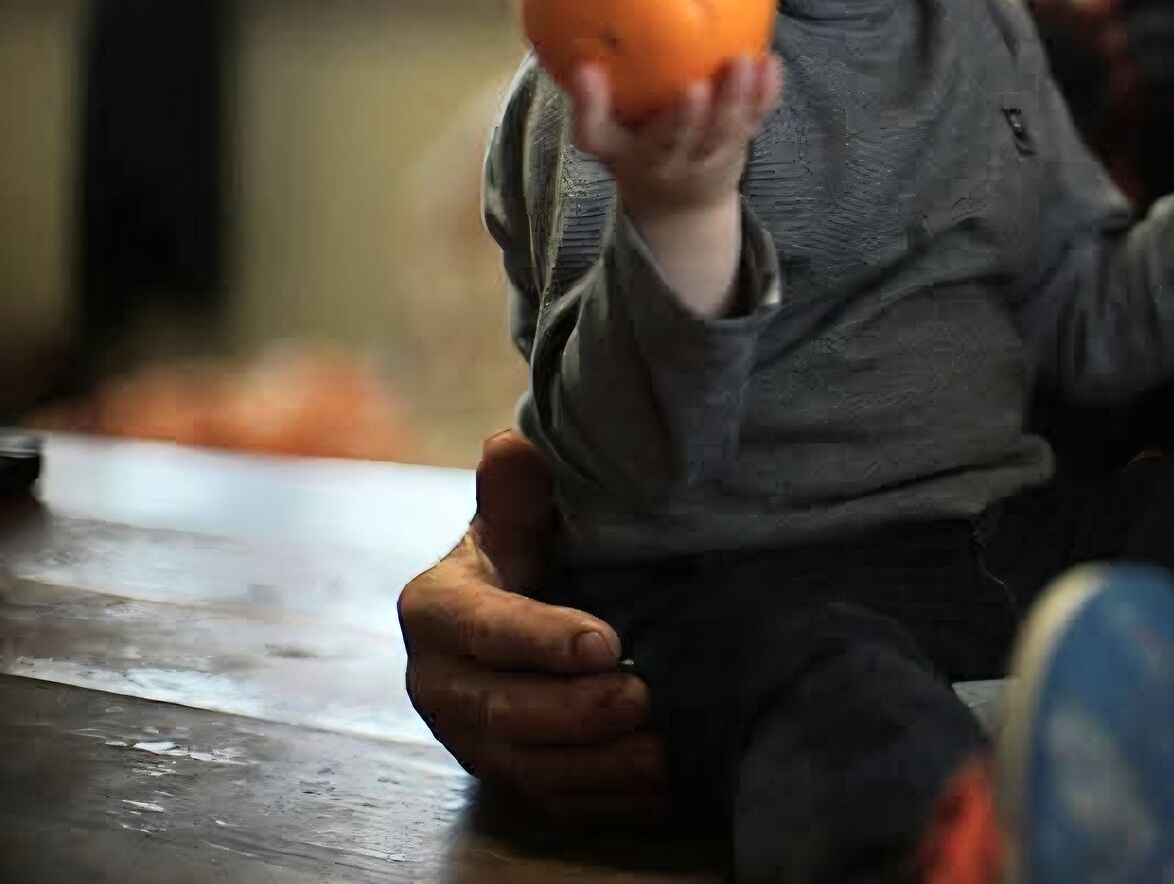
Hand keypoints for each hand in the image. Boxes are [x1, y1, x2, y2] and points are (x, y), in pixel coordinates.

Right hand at [398, 430, 666, 822]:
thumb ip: (516, 492)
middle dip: (575, 713)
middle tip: (644, 699)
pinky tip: (660, 789)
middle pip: (501, 712)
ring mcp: (470, 740)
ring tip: (661, 755)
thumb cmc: (525, 552)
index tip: (607, 643)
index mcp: (435, 610)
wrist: (518, 607)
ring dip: (597, 768)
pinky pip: (553, 804)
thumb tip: (508, 446)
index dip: (540, 640)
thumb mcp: (518, 517)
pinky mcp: (508, 776)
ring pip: (527, 769)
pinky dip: (607, 803)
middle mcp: (440, 684)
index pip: (483, 629)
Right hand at [567, 54, 782, 221]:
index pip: (666, 142)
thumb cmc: (633, 155)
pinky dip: (767, 93)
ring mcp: (719, 152)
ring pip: (736, 126)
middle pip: (710, 134)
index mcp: (652, 159)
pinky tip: (771, 64)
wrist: (678, 205)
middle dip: (726, 102)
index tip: (693, 88)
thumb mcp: (601, 144)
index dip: (681, 119)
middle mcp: (690, 159)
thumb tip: (583, 68)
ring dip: (748, 93)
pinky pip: (757, 118)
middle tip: (734, 64)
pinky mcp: (741, 141)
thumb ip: (589, 109)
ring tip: (751, 60)